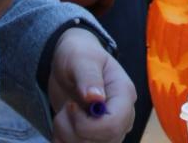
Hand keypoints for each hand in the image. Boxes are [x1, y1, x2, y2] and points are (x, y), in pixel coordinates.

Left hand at [48, 28, 134, 142]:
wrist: (69, 62)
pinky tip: (63, 124)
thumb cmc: (78, 54)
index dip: (88, 124)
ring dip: (67, 136)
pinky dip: (64, 141)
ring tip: (64, 113)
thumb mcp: (81, 59)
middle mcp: (122, 115)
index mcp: (124, 94)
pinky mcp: (96, 136)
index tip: (71, 106)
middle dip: (75, 130)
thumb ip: (88, 76)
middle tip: (66, 108)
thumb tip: (95, 98)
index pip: (114, 124)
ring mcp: (110, 128)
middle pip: (104, 141)